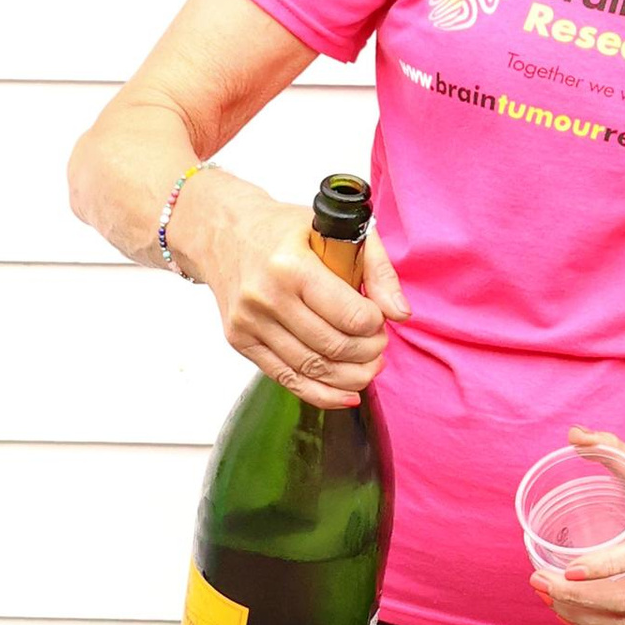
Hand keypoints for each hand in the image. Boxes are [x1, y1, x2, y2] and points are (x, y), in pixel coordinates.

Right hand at [176, 176, 404, 406]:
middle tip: (378, 344)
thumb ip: (377, 269)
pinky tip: (347, 394)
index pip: (350, 316)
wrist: (223, 234)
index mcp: (291, 266)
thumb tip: (400, 313)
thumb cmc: (283, 230)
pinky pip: (286, 379)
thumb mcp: (335, 231)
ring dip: (351, 376)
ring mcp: (249, 323)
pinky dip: (321, 394)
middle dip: (369, 352)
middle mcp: (265, 297)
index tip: (380, 319)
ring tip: (369, 366)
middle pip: (333, 347)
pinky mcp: (240, 341)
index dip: (376, 325)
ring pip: (312, 369)